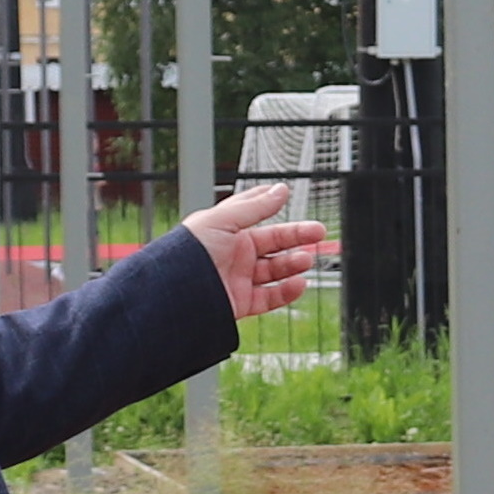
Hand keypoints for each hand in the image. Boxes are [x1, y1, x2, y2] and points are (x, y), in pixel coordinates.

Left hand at [186, 182, 328, 324]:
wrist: (175, 293)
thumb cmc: (189, 252)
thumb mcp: (223, 220)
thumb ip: (256, 207)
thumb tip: (281, 190)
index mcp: (225, 231)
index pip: (254, 214)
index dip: (272, 205)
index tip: (290, 197)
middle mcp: (233, 254)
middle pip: (273, 243)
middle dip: (296, 237)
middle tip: (318, 233)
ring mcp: (238, 278)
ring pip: (275, 270)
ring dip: (294, 264)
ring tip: (306, 259)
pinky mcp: (241, 303)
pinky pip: (271, 297)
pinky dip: (288, 291)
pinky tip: (299, 283)